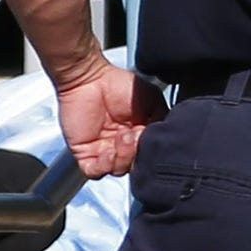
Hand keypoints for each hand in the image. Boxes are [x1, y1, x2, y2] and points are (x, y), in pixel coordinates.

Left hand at [52, 52, 158, 178]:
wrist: (90, 78)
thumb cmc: (118, 84)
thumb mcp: (153, 100)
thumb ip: (161, 120)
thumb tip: (165, 139)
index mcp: (137, 136)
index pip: (147, 155)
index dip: (151, 150)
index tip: (149, 135)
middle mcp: (121, 146)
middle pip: (134, 166)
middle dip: (137, 154)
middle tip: (136, 135)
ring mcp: (103, 151)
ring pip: (117, 170)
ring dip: (123, 157)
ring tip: (123, 136)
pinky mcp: (84, 153)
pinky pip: (95, 171)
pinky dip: (104, 165)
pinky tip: (108, 150)